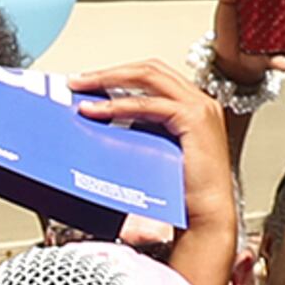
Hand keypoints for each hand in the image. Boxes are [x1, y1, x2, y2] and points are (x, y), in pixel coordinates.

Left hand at [73, 58, 238, 237]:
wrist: (206, 215)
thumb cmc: (182, 191)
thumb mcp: (155, 149)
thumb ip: (139, 129)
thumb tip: (104, 116)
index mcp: (193, 105)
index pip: (153, 76)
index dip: (119, 74)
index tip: (89, 82)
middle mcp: (200, 101)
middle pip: (149, 69)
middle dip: (109, 72)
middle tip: (78, 80)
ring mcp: (200, 107)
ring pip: (148, 77)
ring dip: (109, 80)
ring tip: (82, 88)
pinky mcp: (193, 119)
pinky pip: (149, 104)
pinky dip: (118, 105)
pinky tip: (97, 111)